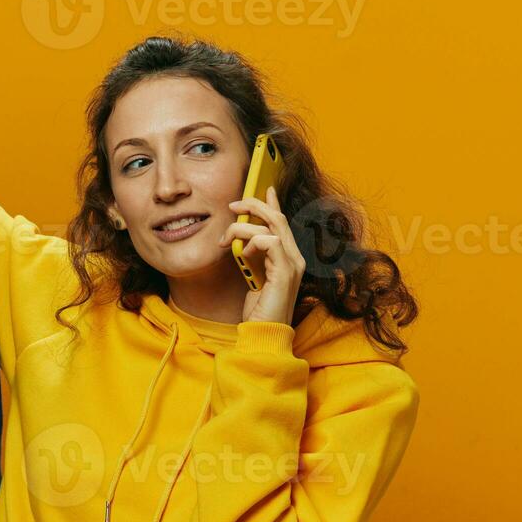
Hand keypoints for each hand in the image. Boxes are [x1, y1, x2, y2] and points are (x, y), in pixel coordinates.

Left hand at [219, 187, 307, 325]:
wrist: (263, 334)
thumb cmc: (258, 310)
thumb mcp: (252, 276)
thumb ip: (252, 257)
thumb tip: (241, 239)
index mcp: (288, 258)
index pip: (282, 223)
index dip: (273, 203)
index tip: (264, 188)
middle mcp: (295, 258)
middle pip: (278, 218)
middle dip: (255, 205)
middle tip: (233, 204)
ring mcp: (293, 264)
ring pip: (271, 226)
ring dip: (243, 226)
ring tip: (225, 239)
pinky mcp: (285, 272)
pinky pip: (269, 242)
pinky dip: (252, 242)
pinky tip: (242, 254)